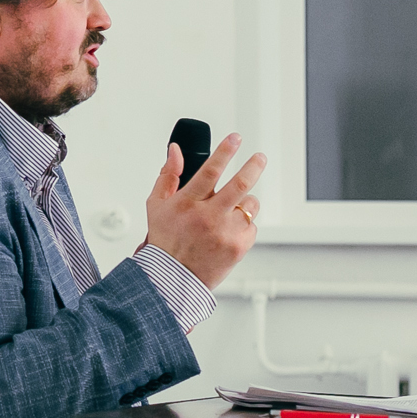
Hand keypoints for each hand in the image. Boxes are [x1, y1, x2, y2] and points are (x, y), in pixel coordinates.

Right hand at [142, 133, 265, 289]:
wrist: (173, 279)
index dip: (225, 151)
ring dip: (245, 201)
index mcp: (187, 203)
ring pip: (249, 205)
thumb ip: (168, 174)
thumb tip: (176, 150)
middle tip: (260, 157)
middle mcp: (208, 217)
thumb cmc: (165, 240)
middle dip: (254, 166)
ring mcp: (225, 233)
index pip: (210, 171)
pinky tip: (229, 230)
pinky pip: (252, 226)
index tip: (235, 138)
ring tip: (231, 209)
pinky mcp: (238, 248)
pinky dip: (244, 224)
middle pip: (240, 185)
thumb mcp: (157, 205)